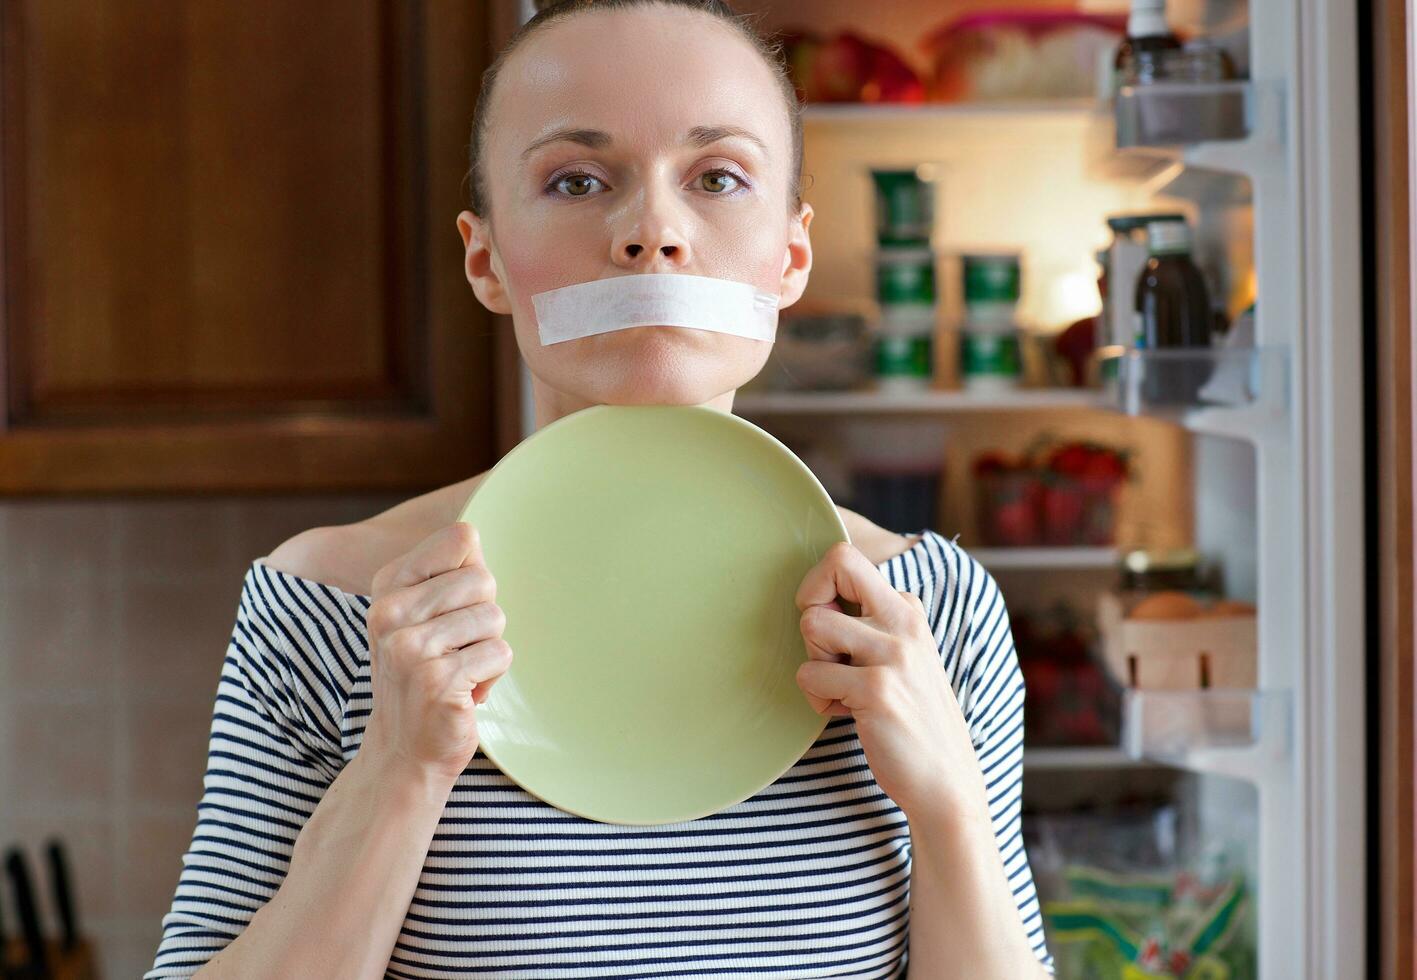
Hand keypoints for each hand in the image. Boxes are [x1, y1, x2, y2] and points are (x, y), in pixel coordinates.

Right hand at [360, 522, 513, 782]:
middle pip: (484, 579)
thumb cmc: (425, 673)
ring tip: (458, 672)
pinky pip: (500, 654)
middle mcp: (391, 611)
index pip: (462, 537)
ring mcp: (410, 646)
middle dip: (484, 617)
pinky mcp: (436, 680)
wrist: (403, 751)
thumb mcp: (421, 615)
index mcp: (389, 583)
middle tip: (456, 649)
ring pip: (495, 618)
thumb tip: (474, 536)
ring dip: (488, 650)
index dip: (474, 572)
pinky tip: (462, 694)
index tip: (453, 607)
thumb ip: (446, 574)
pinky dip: (491, 677)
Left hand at [794, 541, 989, 822]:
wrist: (947, 781)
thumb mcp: (904, 657)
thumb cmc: (913, 719)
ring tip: (841, 689)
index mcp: (908, 610)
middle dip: (811, 608)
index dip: (818, 584)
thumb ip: (872, 624)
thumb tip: (814, 601)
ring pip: (812, 624)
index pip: (846, 557)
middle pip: (832, 568)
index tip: (824, 619)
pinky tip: (848, 714)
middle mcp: (903, 623)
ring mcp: (892, 654)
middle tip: (829, 654)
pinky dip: (817, 700)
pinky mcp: (876, 689)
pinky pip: (809, 676)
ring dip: (814, 663)